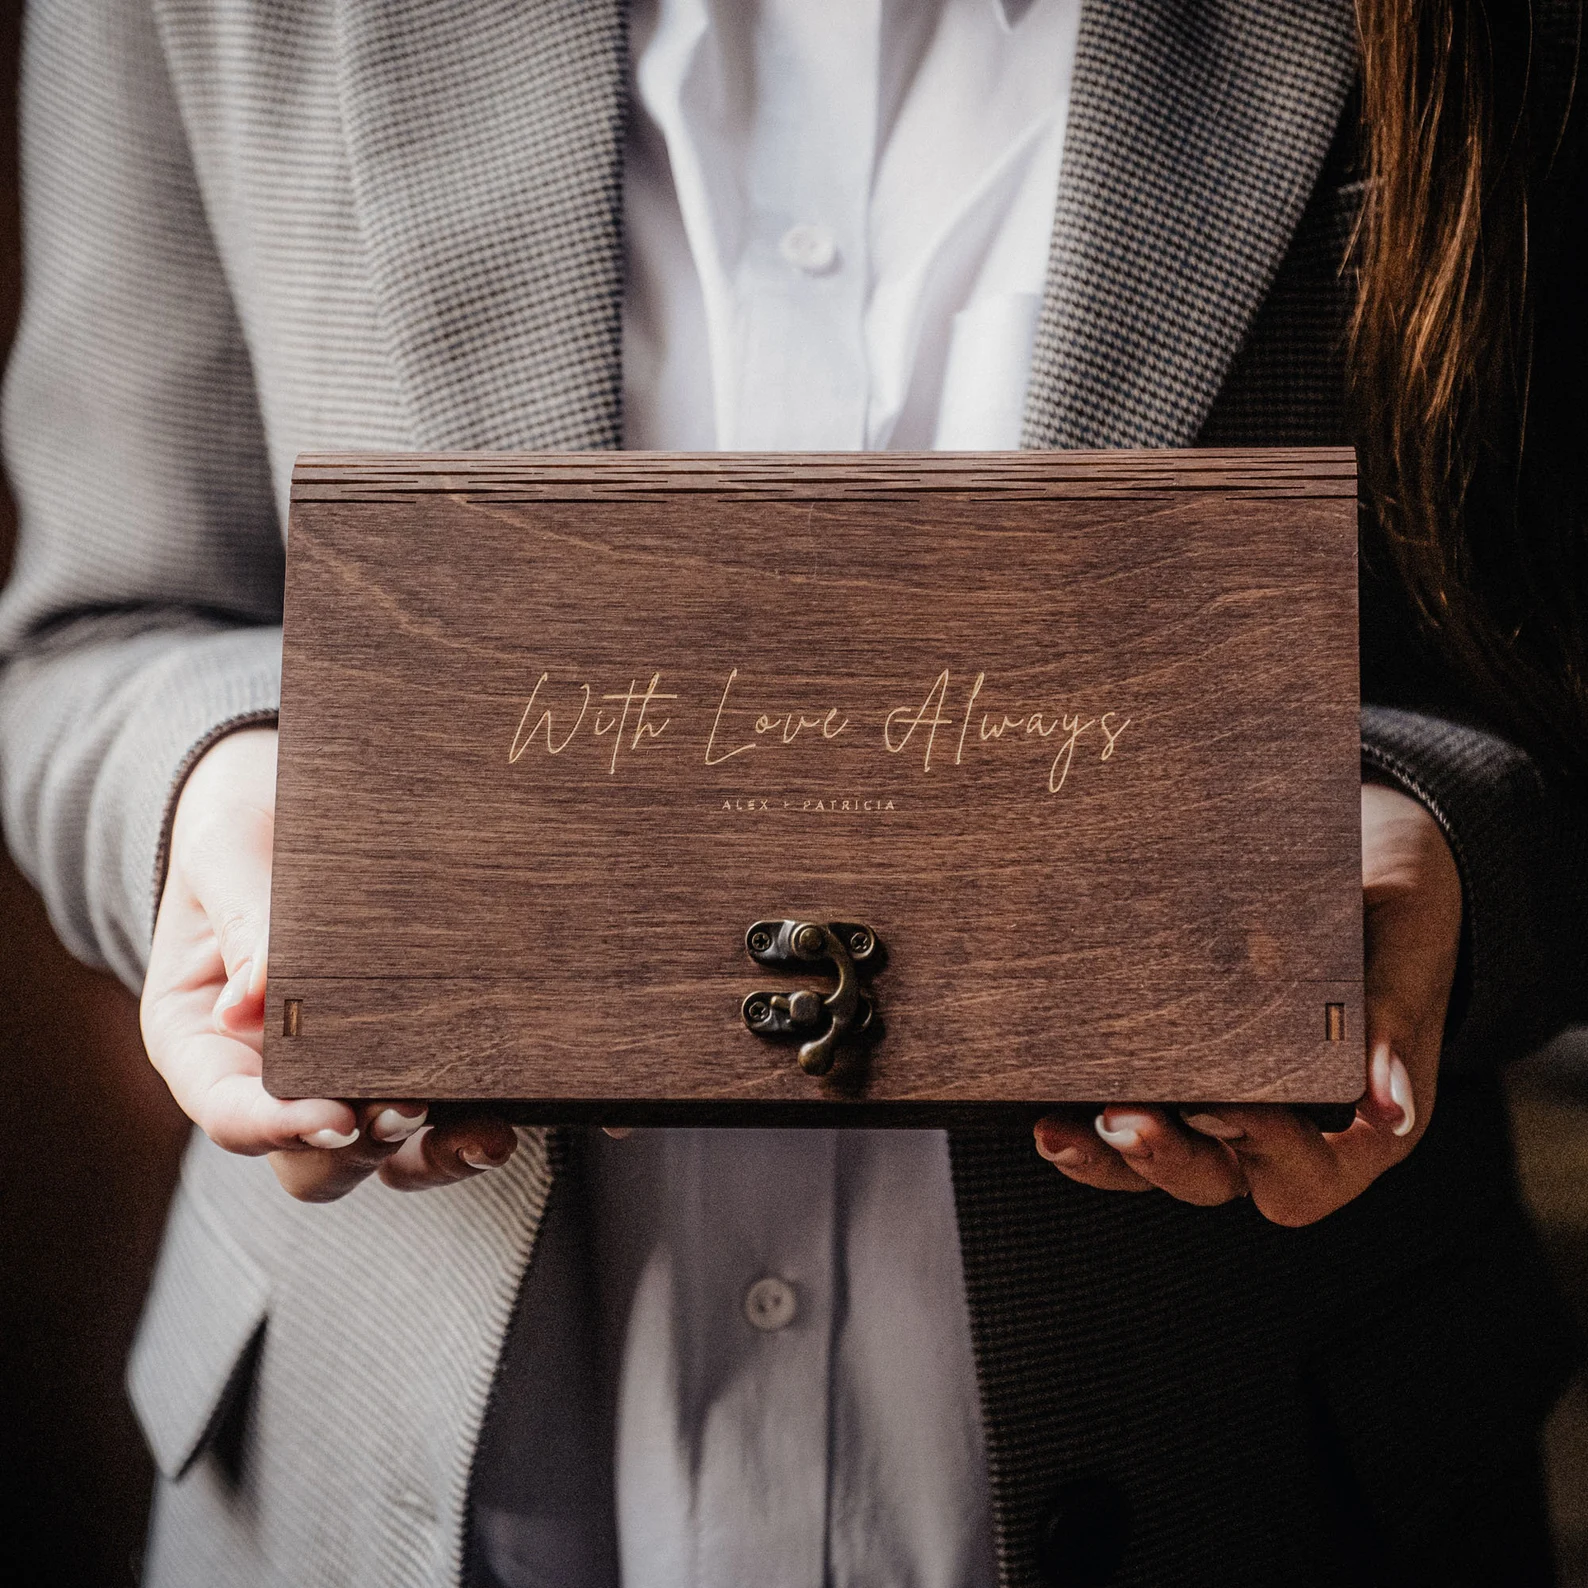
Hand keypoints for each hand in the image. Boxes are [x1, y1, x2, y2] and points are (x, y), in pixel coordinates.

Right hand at [141, 726, 516, 1201]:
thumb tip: (249, 1006)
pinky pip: (436, 1127)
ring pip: (380, 1157)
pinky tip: (511, 1119)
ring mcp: (343, 1078)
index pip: (229, 1112)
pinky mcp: (412, 1062)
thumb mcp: (229, 851)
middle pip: (308, 1155)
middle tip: (409, 1107)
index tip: (334, 1116)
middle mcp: (270, 1078)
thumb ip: (243, 920)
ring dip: (429, 1155)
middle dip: (360, 1145)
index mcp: (203, 1041)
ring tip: (481, 1134)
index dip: (278, 1127)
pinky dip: (468, 1132)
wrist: (293, 797)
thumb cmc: (246, 822)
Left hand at [1031, 783, 1462, 1225]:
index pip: (1303, 1176)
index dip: (1266, 1153)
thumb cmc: (1392, 913)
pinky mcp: (1170, 1070)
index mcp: (1354, 1128)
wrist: (1363, 862)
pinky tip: (1040, 1097)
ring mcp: (1216, 1105)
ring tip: (1055, 1129)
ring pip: (1157, 1157)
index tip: (1231, 1104)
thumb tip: (1392, 1109)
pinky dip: (1082, 1109)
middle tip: (1122, 1119)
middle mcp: (1279, 1131)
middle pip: (1214, 1176)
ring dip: (1106, 1152)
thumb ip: (1395, 1021)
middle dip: (1164, 1157)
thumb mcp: (1403, 951)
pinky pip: (1125, 1109)